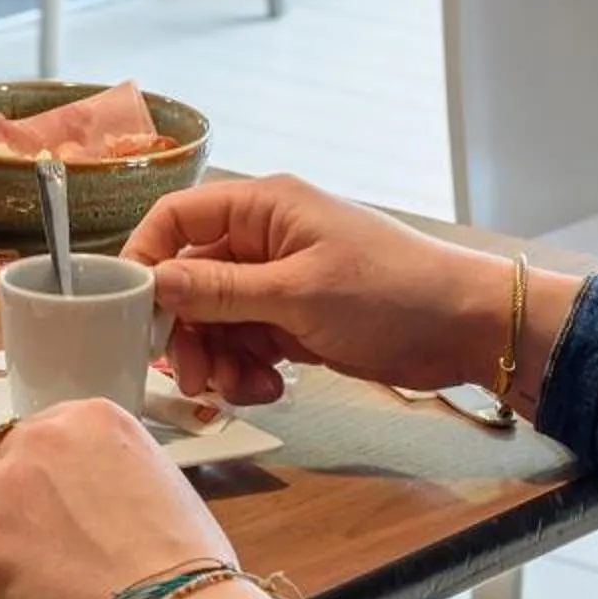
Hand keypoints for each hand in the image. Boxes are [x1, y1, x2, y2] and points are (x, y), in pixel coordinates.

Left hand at [0, 400, 237, 598]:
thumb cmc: (186, 565)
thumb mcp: (158, 483)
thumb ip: (110, 475)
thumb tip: (88, 503)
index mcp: (91, 418)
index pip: (34, 437)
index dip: (37, 482)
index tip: (54, 518)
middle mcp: (41, 437)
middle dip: (1, 502)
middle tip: (29, 550)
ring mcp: (2, 486)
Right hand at [124, 177, 524, 405]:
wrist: (466, 329)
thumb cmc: (391, 292)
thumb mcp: (298, 294)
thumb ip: (221, 290)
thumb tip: (154, 283)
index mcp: (263, 208)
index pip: (177, 218)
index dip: (146, 259)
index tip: (131, 312)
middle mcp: (264, 239)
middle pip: (191, 280)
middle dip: (187, 331)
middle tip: (192, 378)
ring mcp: (279, 281)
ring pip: (216, 319)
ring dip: (218, 358)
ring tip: (242, 389)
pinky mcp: (295, 319)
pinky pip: (246, 342)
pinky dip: (247, 369)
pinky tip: (269, 388)